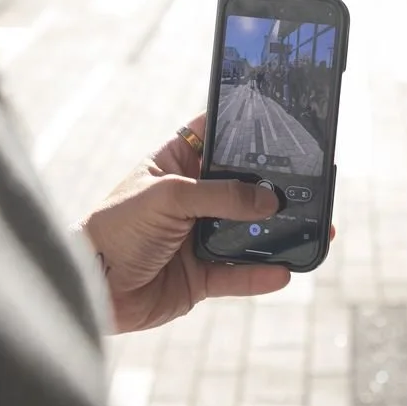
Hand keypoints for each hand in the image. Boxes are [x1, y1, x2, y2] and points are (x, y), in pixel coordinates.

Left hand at [79, 112, 290, 333]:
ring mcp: (197, 237)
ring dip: (278, 232)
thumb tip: (269, 199)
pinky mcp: (200, 276)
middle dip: (274, 187)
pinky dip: (261, 273)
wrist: (92, 284)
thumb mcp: (168, 196)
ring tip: (314, 229)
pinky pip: (238, 273)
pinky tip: (285, 270)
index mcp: (177, 164)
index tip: (281, 120)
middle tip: (311, 184)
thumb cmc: (116, 226)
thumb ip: (221, 195)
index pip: (216, 136)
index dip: (244, 128)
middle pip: (242, 187)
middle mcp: (191, 198)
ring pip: (247, 231)